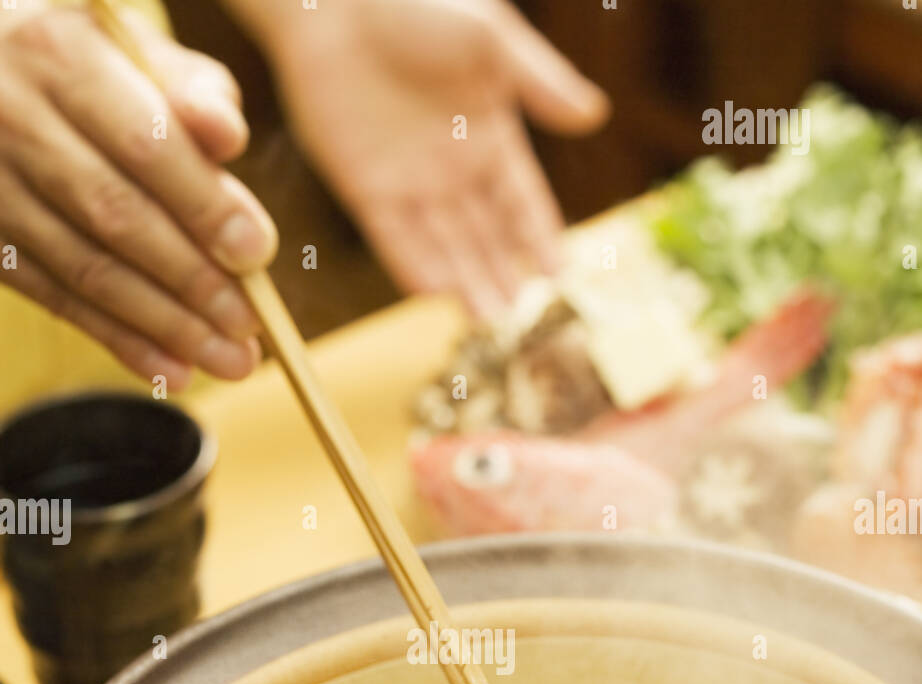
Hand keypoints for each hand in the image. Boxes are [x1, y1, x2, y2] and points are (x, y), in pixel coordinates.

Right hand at [0, 6, 278, 388]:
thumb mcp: (125, 44)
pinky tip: (173, 369)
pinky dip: (120, 340)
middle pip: (115, 215)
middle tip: (250, 324)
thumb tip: (229, 139)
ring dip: (166, 326)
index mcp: (56, 53)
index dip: (203, 204)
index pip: (144, 143)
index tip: (256, 252)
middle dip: (192, 279)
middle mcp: (12, 118)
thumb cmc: (75, 61)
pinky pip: (56, 299)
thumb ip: (185, 87)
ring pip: (87, 269)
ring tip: (230, 361)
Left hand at [233, 0, 608, 318]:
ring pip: (443, 245)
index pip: (522, 200)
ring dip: (463, 282)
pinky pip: (393, 237)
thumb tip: (595, 117)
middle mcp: (452, 168)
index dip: (540, 235)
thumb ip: (539, 81)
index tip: (559, 272)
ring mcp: (408, 181)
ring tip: (485, 318)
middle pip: (484, 235)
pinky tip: (433, 292)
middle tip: (518, 314)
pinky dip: (412, 263)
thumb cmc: (419, 2)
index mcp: (489, 134)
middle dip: (501, 274)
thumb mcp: (490, 37)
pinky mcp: (364, 187)